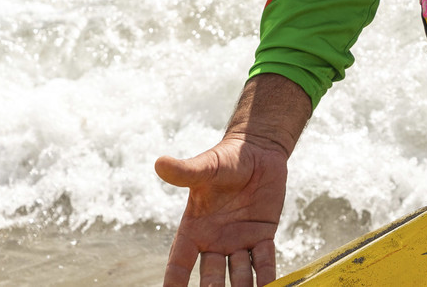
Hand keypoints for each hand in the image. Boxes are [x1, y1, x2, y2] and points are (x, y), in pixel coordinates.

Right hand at [157, 136, 287, 286]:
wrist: (257, 152)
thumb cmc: (225, 160)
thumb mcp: (205, 167)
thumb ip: (184, 172)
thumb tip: (159, 163)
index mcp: (193, 230)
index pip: (178, 264)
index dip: (174, 282)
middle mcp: (214, 242)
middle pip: (210, 276)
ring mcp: (239, 241)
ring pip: (238, 274)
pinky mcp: (262, 235)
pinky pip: (264, 261)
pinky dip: (267, 276)